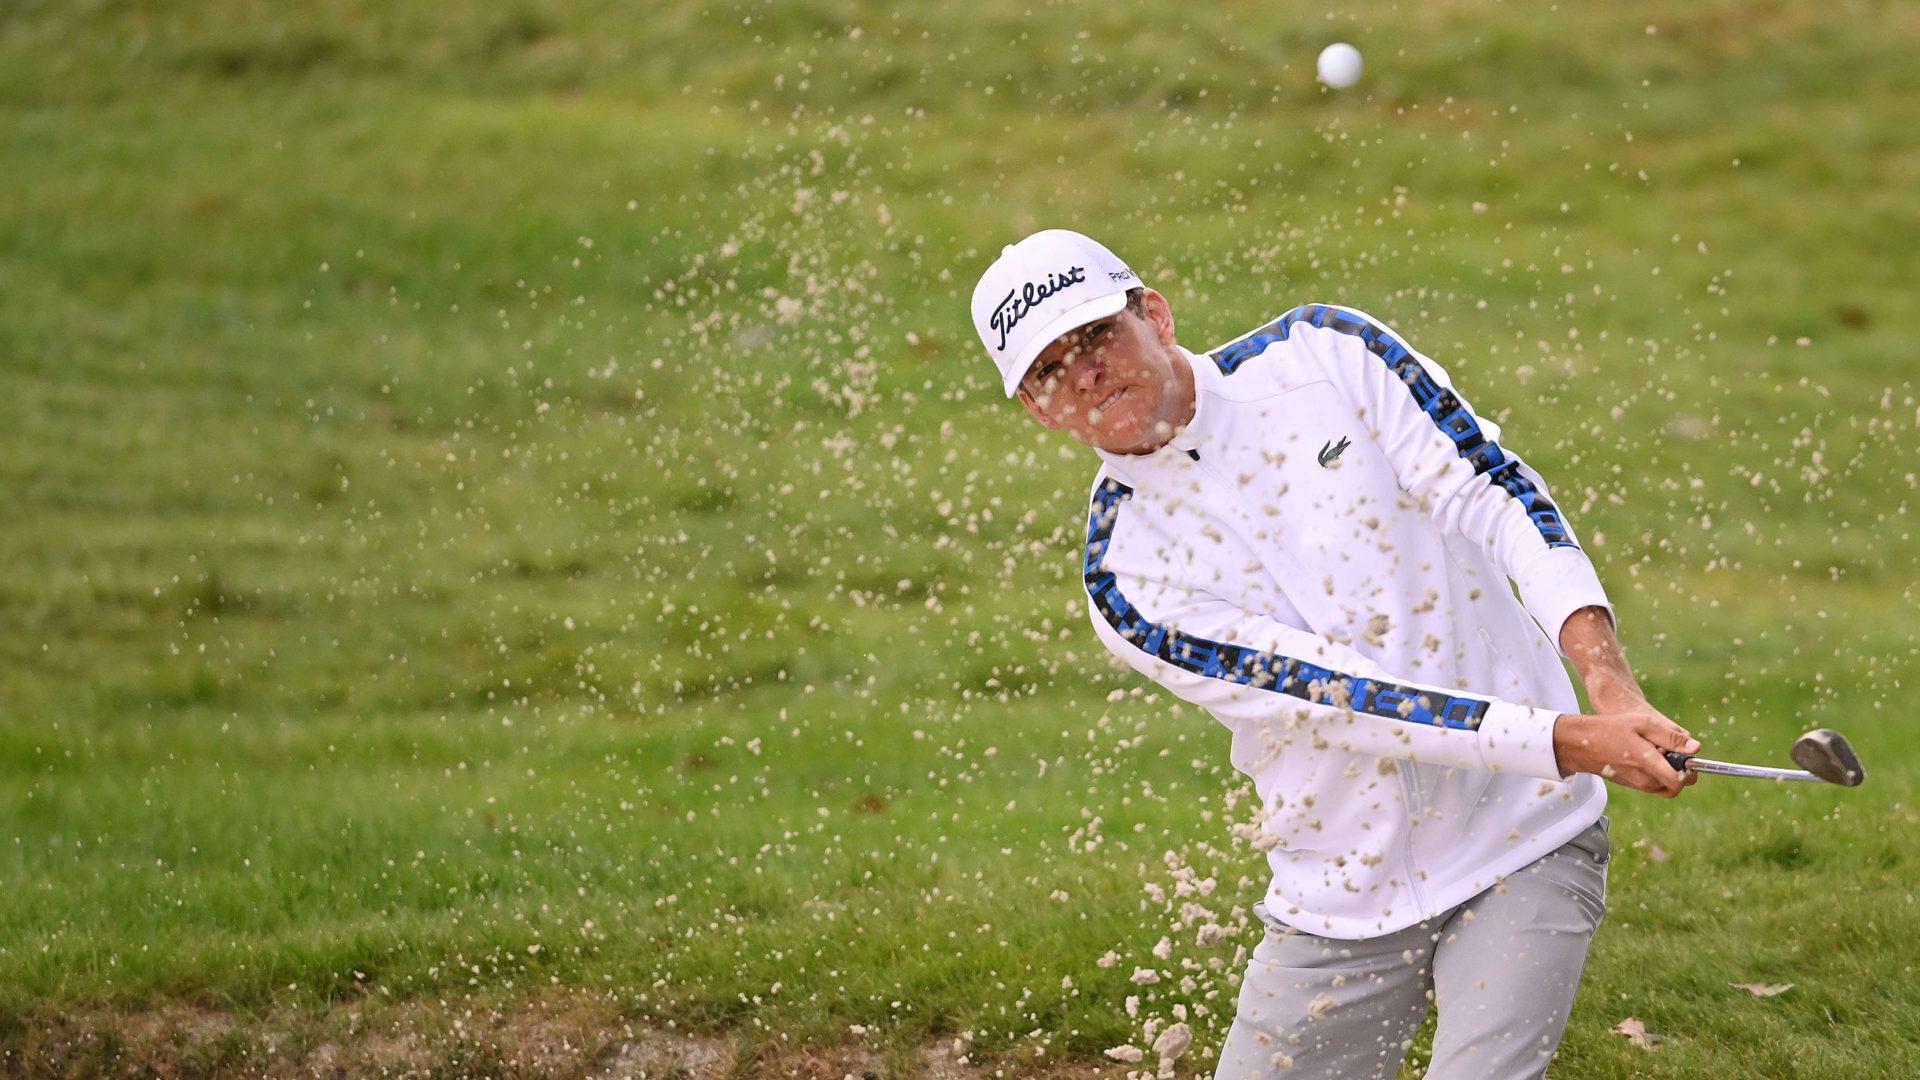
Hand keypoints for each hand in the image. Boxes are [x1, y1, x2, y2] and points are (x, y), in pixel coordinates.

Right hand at [1552, 710, 1700, 797]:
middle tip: (1669, 751)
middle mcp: (1644, 779)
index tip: (1686, 756)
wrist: (1580, 744)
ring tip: (1654, 751)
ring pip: (1665, 785)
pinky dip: (1656, 773)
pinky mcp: (1632, 785)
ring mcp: (1637, 785)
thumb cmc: (1610, 729)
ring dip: (1667, 772)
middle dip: (1679, 771)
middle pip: (1676, 785)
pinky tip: (1645, 756)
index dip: (1690, 770)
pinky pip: (1653, 784)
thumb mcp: (1643, 724)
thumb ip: (1671, 737)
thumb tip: (1695, 749)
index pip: (1681, 781)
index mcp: (1648, 763)